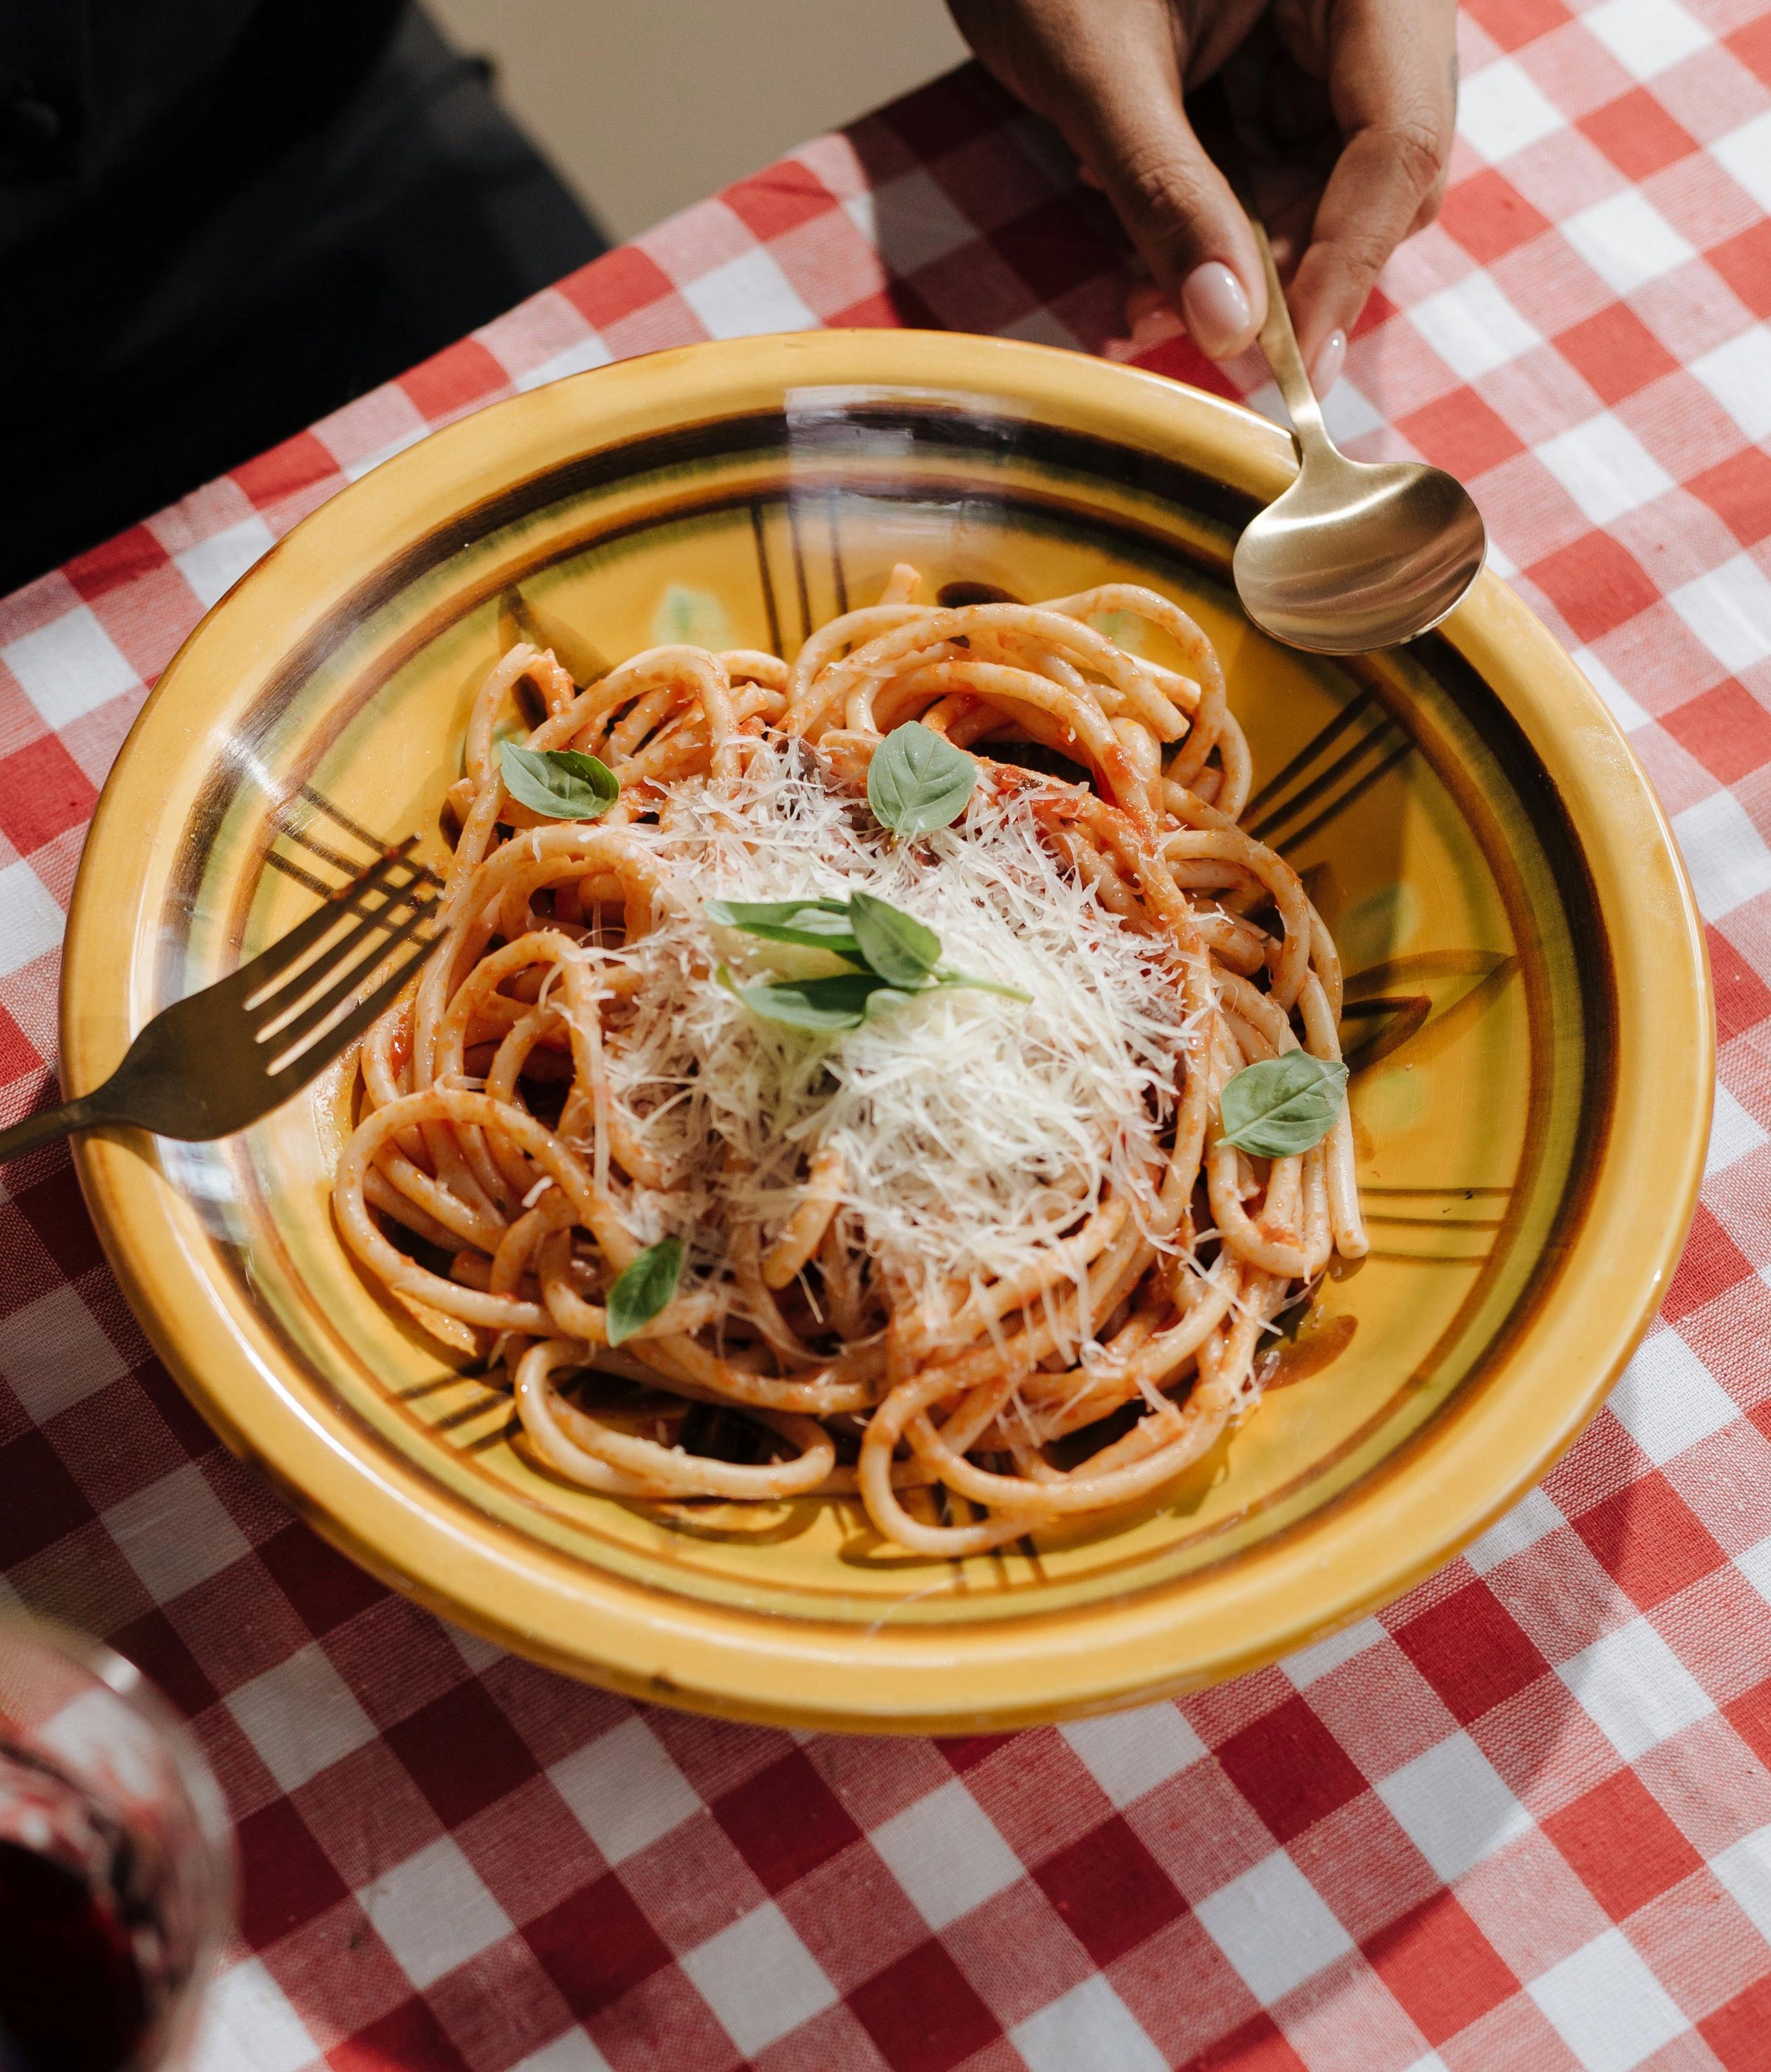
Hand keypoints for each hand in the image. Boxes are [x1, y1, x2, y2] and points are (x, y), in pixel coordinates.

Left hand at [947, 0, 1457, 387]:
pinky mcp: (1282, 69)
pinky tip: (1151, 260)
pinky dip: (1219, 230)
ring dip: (1243, 264)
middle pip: (1380, 174)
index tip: (1294, 363)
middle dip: (1287, 270)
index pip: (1398, 137)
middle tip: (1194, 328)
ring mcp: (1329, 34)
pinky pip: (1279, 172)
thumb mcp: (1097, 65)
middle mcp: (1369, 2)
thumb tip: (1228, 327)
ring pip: (1330, 188)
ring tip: (1145, 299)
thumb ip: (1165, 192)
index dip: (1349, 263)